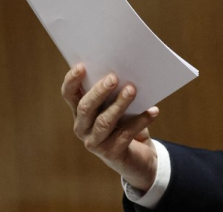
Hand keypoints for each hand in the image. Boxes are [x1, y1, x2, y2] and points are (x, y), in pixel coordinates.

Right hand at [61, 64, 160, 191]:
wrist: (138, 156)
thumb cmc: (125, 122)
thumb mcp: (117, 105)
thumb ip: (115, 91)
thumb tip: (125, 70)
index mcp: (80, 112)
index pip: (69, 94)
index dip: (72, 80)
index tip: (82, 66)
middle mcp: (82, 127)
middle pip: (85, 107)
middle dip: (99, 91)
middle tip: (114, 78)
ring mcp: (95, 142)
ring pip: (104, 122)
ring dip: (119, 104)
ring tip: (132, 90)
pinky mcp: (112, 154)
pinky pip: (126, 134)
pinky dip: (141, 120)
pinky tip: (153, 111)